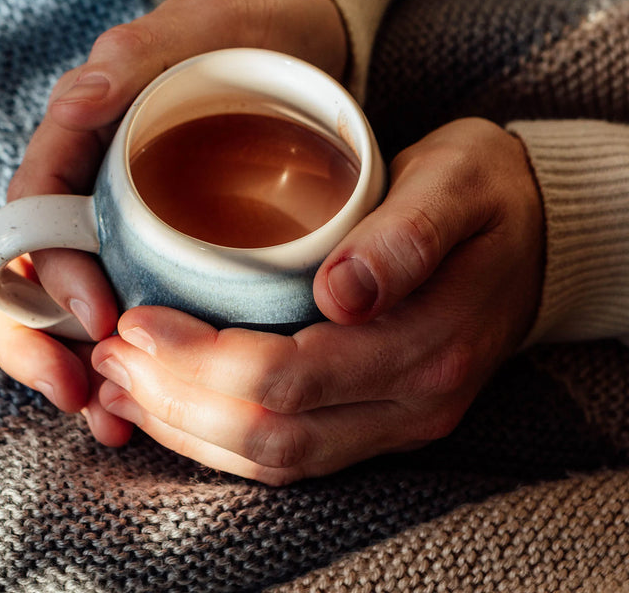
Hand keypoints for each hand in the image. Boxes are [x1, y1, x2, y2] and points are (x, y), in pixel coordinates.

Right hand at [0, 0, 347, 440]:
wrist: (302, 44)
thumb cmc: (245, 28)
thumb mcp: (197, 26)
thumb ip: (136, 55)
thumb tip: (75, 101)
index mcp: (78, 138)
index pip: (29, 216)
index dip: (44, 275)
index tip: (95, 320)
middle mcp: (91, 182)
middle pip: (36, 272)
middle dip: (45, 341)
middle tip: (85, 397)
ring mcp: (129, 213)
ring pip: (77, 296)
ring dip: (83, 361)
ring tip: (113, 417)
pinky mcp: (168, 236)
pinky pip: (136, 295)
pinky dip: (137, 347)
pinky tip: (159, 387)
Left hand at [89, 118, 544, 482]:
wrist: (533, 231)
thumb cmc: (483, 192)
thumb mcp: (456, 183)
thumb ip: (406, 236)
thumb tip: (343, 291)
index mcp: (429, 342)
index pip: (293, 378)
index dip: (203, 361)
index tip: (137, 322)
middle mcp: (413, 400)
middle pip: (273, 433)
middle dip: (177, 401)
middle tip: (110, 356)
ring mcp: (398, 419)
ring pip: (276, 460)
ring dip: (188, 430)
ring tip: (121, 387)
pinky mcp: (380, 418)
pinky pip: (292, 454)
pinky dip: (221, 439)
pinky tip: (172, 409)